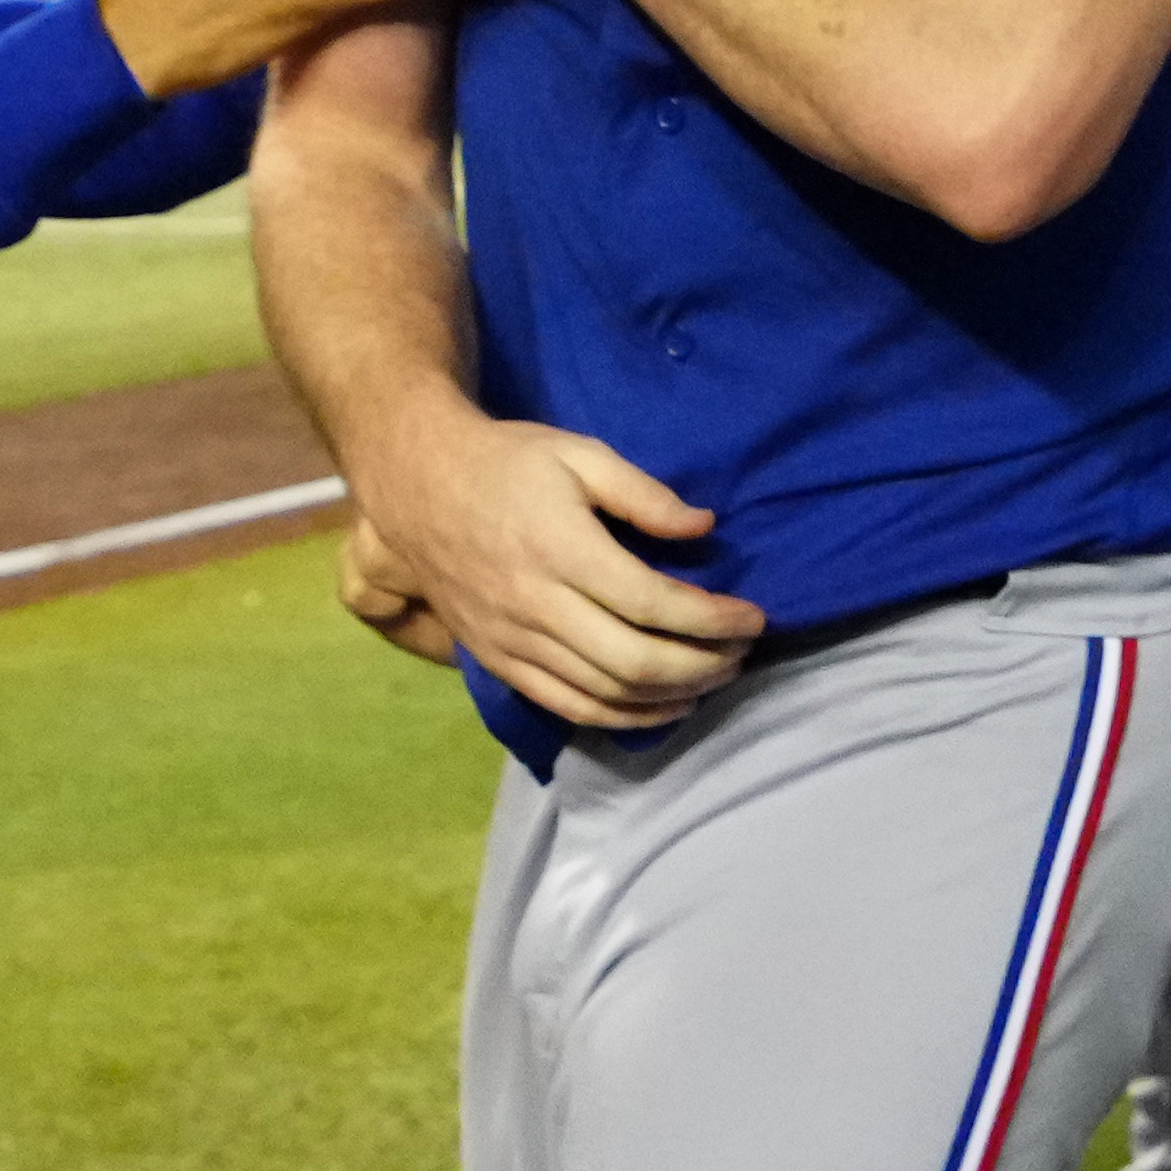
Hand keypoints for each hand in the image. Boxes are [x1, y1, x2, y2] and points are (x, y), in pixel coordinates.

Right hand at [343, 410, 765, 729]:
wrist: (418, 485)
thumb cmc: (508, 462)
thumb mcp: (579, 453)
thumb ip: (644, 493)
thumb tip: (703, 527)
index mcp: (561, 549)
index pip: (652, 603)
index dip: (712, 619)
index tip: (752, 617)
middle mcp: (535, 605)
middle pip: (633, 661)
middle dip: (702, 665)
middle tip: (742, 654)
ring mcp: (512, 641)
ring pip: (602, 694)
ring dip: (669, 696)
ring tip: (715, 679)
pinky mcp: (496, 661)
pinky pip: (564, 705)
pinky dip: (619, 718)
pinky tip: (660, 708)